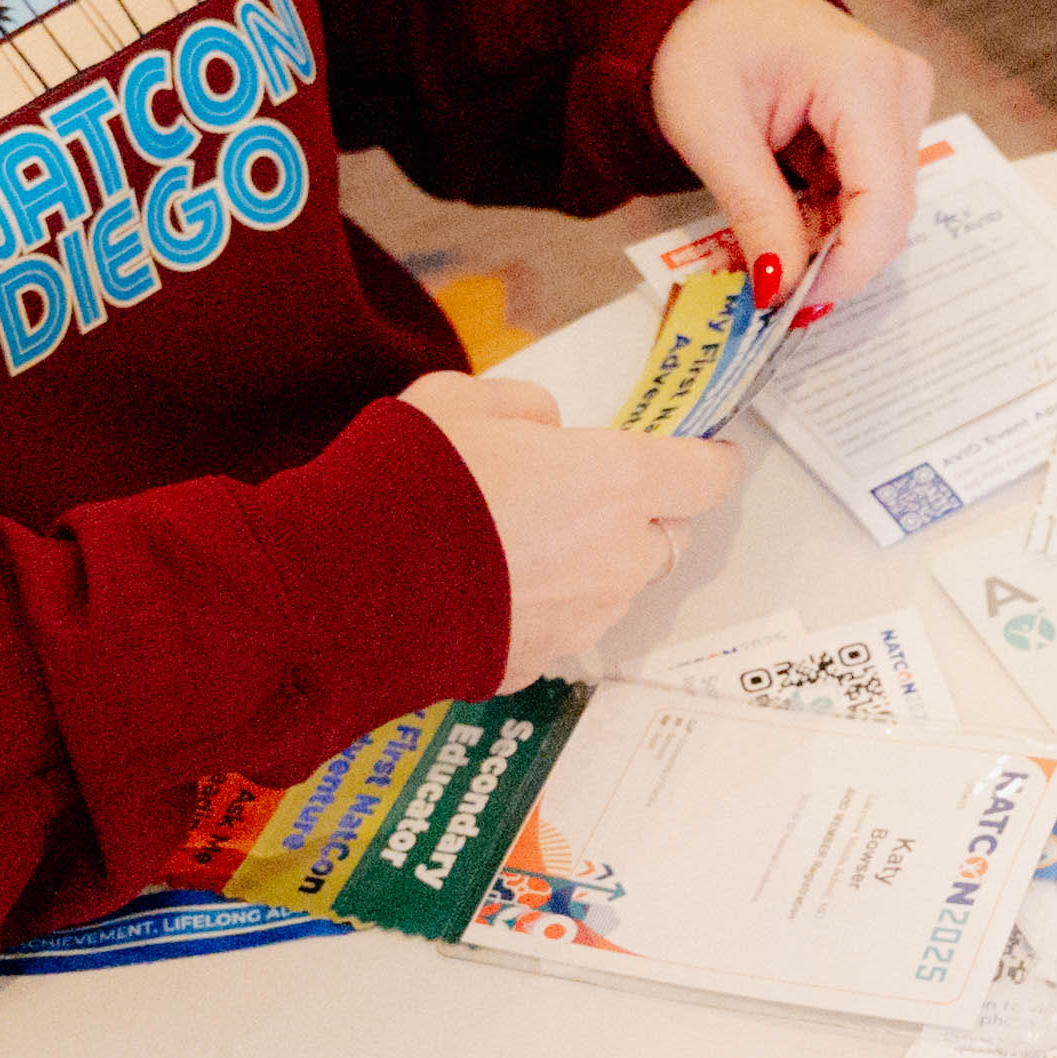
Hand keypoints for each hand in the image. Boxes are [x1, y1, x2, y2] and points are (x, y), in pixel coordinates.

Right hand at [408, 367, 741, 682]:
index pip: (708, 476)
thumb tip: (546, 430)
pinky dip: (541, 604)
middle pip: (668, 535)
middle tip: (582, 491)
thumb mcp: (463, 399)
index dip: (707, 461)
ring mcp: (585, 616)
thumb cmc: (411, 482)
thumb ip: (526, 408)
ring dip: (590, 562)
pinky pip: (561, 624)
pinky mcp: (542, 658)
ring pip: (616, 584)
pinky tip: (485, 585)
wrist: (348, 584)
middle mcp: (618, 556)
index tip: (701, 453)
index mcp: (618, 481)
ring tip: (516, 539)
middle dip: (640, 513)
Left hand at [644, 0, 932, 310]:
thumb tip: (780, 290)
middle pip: (888, 208)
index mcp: (862, 77)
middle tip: (765, 274)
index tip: (793, 302)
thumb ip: (757, 214)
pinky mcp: (892, 115)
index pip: (884, 200)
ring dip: (826, 234)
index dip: (846, 265)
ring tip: (765, 221)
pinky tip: (787, 201)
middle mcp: (901, 84)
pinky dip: (829, 213)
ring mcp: (902, 98)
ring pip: (881, 207)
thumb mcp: (713, 134)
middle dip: (829, 253)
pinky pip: (872, 190)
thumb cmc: (701, 45)